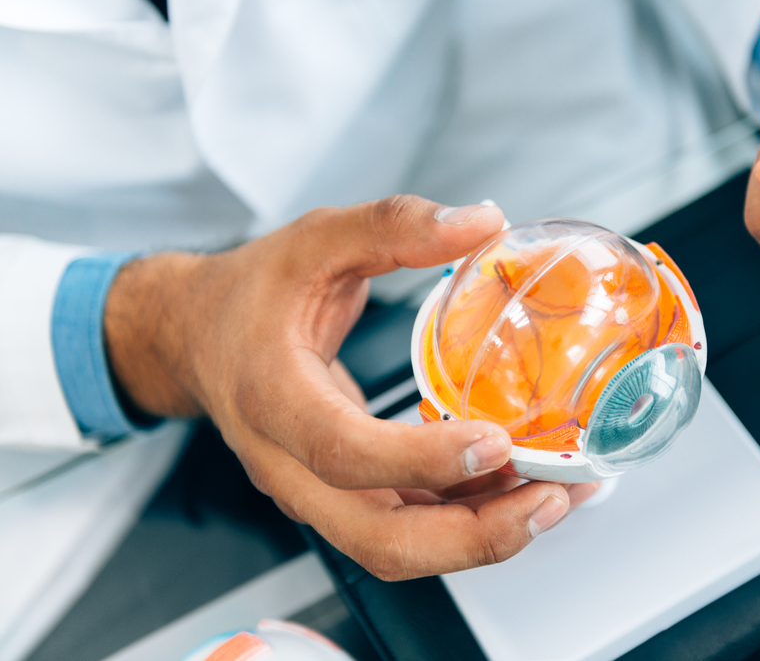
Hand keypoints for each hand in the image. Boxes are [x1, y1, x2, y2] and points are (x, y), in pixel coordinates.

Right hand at [105, 196, 598, 579]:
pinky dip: (465, 518)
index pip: (344, 453)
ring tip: (555, 496)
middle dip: (473, 535)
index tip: (494, 442)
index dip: (421, 461)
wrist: (194, 337)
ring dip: (481, 536)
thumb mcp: (315, 239)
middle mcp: (289, 464)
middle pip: (379, 539)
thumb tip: (483, 221)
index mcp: (273, 397)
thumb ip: (393, 225)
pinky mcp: (341, 495)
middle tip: (549, 499)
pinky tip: (517, 486)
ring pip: (398, 546)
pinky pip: (406, 525)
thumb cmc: (249, 293)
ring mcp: (314, 490)